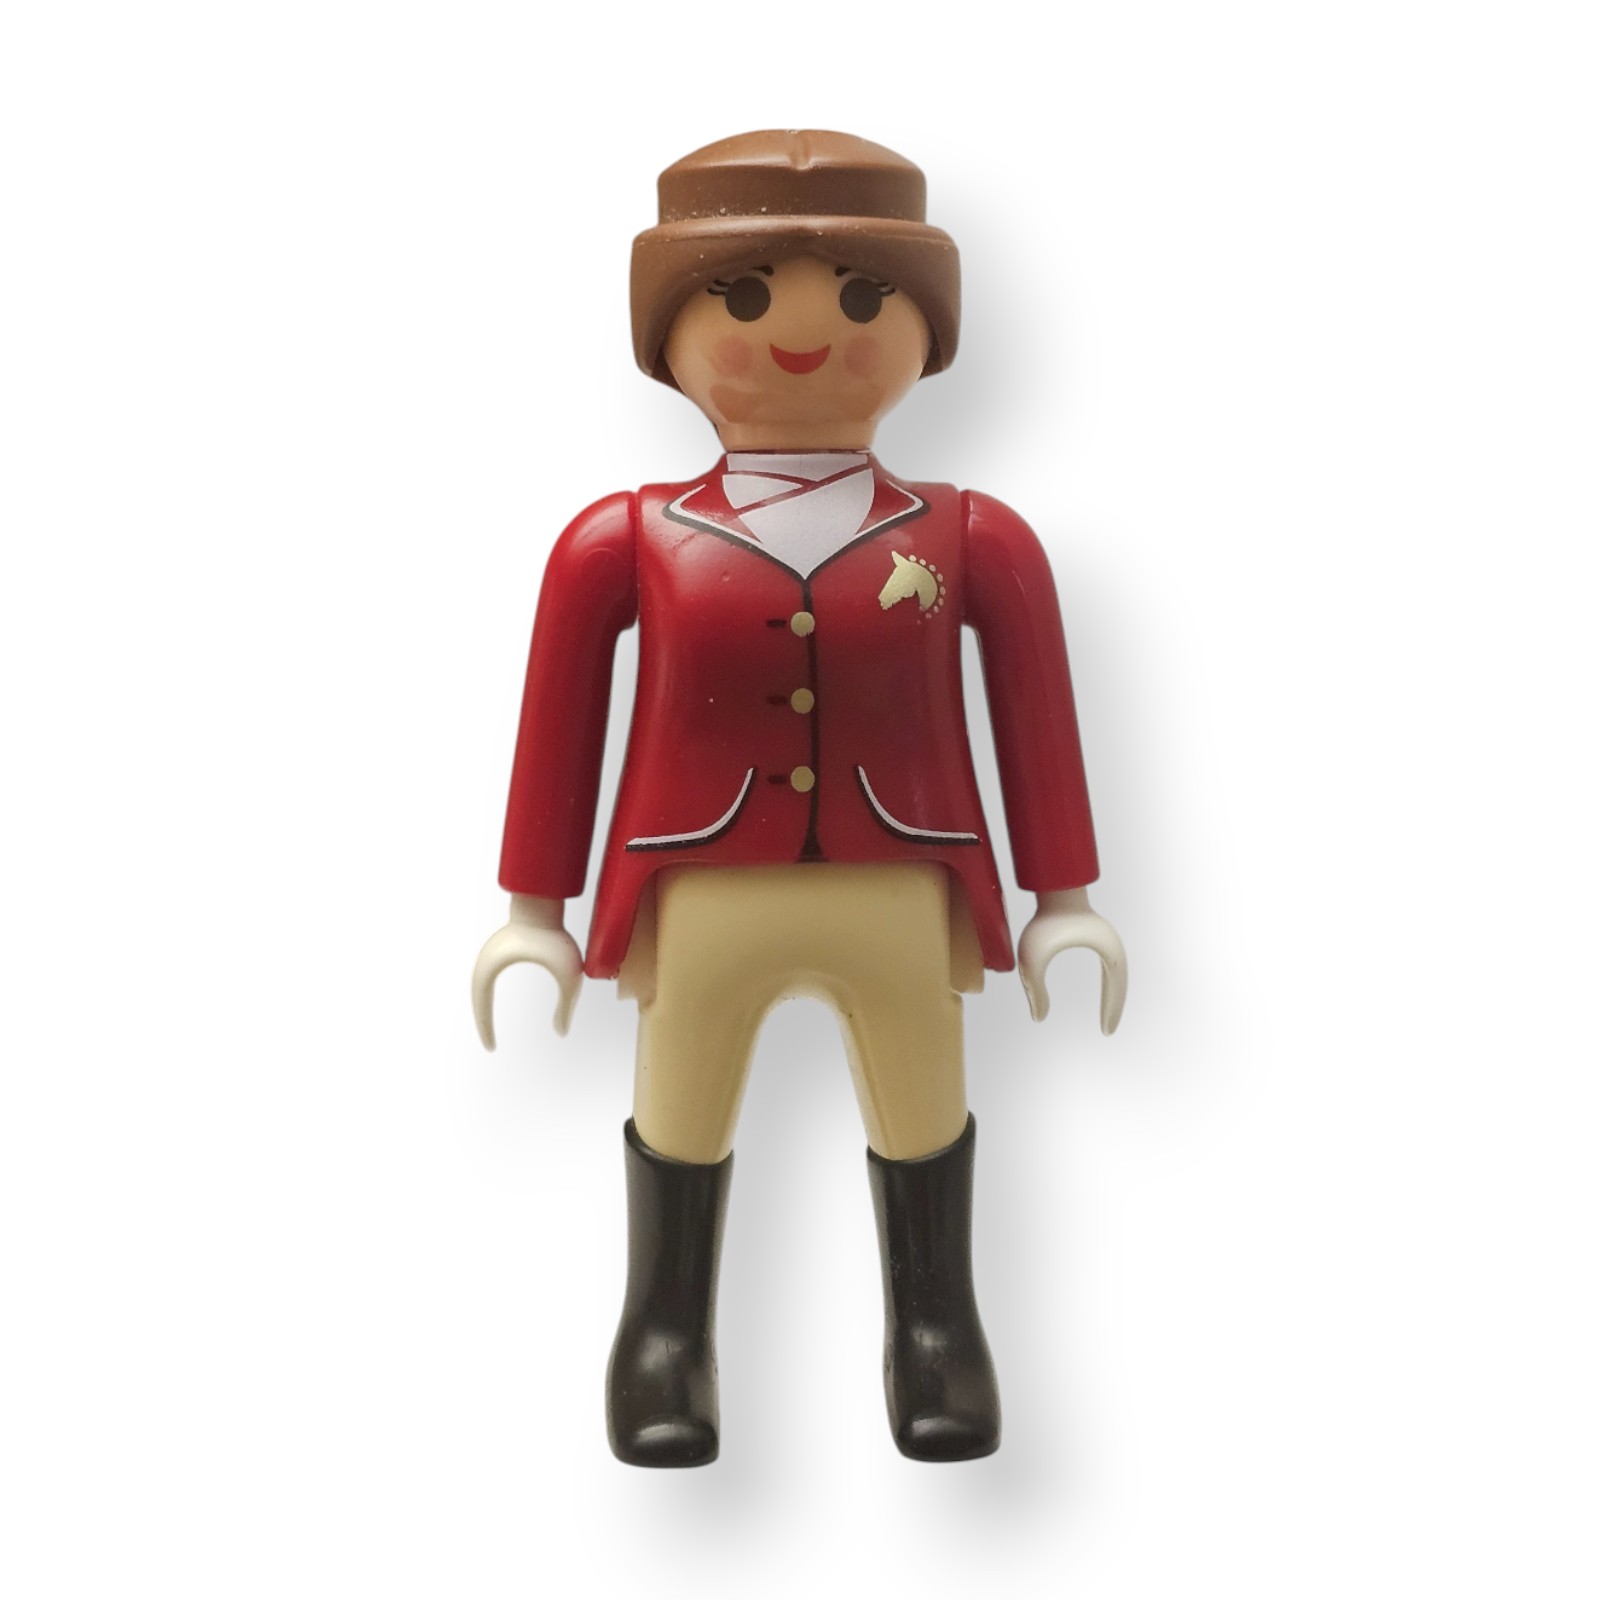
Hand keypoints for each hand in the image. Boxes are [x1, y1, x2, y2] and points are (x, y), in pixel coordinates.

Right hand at [472, 894, 583, 1047]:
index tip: (491, 1048)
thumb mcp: (567, 975)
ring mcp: (489, 955)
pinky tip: (496, 1006)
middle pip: (477, 1001)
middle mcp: (484, 962)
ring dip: (484, 1009)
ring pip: (480, 990)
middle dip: (482, 1024)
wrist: (545, 903)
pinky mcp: (497, 951)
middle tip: (490, 1046)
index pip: (481, 1007)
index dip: (485, 1029)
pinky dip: (488, 996)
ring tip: (490, 1031)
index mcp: (491, 968)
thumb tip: (562, 1033)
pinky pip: (487, 979)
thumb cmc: (555, 937)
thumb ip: (566, 1005)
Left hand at [1016, 887, 1126, 1033]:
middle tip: (1108, 1030)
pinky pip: (1109, 966)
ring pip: (1117, 975)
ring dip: (1113, 995)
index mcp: (1108, 951)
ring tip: (1107, 1016)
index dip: (1112, 1010)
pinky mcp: (1098, 936)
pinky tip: (1102, 994)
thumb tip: (1038, 1018)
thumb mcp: (1033, 960)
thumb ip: (1035, 989)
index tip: (1106, 1031)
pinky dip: (1108, 983)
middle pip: (1120, 983)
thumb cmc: (1044, 921)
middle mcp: (1113, 946)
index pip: (1116, 987)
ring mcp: (1107, 939)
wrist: (1052, 889)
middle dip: (1115, 1006)